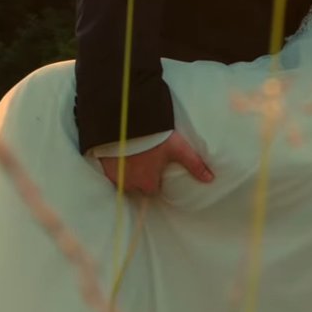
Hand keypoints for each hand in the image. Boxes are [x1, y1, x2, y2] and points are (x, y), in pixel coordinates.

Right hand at [94, 132, 214, 196]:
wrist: (123, 122)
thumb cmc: (153, 137)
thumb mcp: (177, 148)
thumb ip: (194, 164)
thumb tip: (210, 179)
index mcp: (147, 182)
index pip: (153, 189)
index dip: (156, 179)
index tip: (157, 168)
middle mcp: (129, 183)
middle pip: (136, 186)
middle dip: (140, 176)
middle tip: (145, 160)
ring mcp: (113, 175)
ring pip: (122, 179)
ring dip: (126, 171)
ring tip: (132, 156)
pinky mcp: (101, 165)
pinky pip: (109, 170)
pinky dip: (113, 164)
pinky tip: (119, 153)